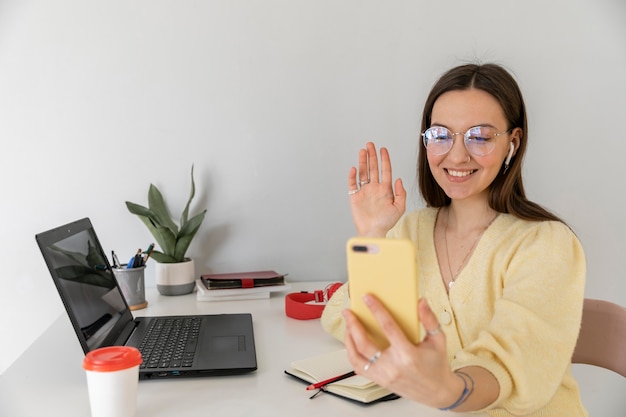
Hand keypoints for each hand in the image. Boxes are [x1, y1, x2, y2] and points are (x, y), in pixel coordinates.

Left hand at [342, 296, 460, 407]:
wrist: (437, 392)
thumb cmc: (436, 365)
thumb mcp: (438, 340)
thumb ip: (429, 319)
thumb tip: (421, 302)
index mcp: (408, 354)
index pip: (388, 327)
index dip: (376, 310)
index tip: (367, 298)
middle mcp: (393, 366)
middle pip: (365, 343)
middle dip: (353, 325)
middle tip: (348, 312)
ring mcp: (384, 376)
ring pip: (357, 357)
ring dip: (349, 339)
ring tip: (348, 326)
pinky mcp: (379, 381)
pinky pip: (359, 368)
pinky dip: (352, 354)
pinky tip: (352, 343)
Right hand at [348, 142, 405, 236]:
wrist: (373, 231)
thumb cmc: (386, 222)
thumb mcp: (399, 208)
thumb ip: (401, 193)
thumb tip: (398, 179)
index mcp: (385, 189)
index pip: (385, 170)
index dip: (384, 159)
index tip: (383, 149)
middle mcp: (374, 188)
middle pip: (373, 168)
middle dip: (372, 156)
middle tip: (370, 144)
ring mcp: (364, 191)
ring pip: (363, 173)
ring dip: (363, 162)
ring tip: (362, 151)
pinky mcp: (355, 197)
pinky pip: (352, 184)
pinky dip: (352, 176)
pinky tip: (354, 169)